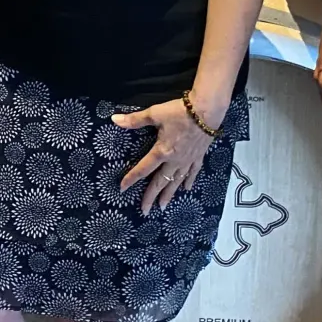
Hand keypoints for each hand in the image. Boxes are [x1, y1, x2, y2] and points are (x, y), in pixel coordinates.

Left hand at [112, 98, 212, 215]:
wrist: (206, 111)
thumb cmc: (180, 112)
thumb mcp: (155, 114)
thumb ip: (135, 120)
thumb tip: (114, 120)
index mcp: (162, 151)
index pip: (143, 169)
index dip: (131, 179)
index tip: (122, 189)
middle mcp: (174, 160)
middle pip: (160, 181)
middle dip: (151, 196)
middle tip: (145, 210)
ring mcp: (188, 160)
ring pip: (176, 181)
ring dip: (168, 194)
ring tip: (163, 206)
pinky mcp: (198, 156)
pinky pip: (193, 173)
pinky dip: (189, 182)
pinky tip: (186, 189)